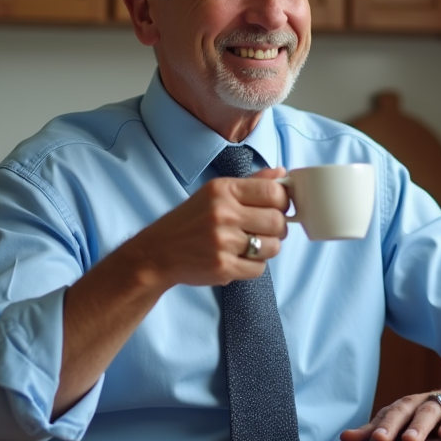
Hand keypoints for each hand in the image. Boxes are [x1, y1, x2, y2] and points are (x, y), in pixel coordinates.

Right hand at [122, 167, 289, 289]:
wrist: (157, 252)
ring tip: (251, 245)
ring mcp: (223, 241)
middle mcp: (223, 213)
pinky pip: (259, 268)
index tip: (277, 207)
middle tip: (265, 230)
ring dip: (268, 248)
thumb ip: (251, 182)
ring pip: (273, 247)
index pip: (274, 192)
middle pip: (277, 221)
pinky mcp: (222, 267)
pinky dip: (254, 266)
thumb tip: (282, 173)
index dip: (283, 202)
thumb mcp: (216, 193)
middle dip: (278, 228)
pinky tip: (239, 259)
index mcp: (223, 190)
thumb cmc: (190, 220)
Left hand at [340, 369, 440, 440]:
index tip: (350, 439)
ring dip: (419, 425)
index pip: (383, 416)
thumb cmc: (434, 414)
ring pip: (428, 411)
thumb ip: (380, 430)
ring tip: (411, 440)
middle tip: (380, 440)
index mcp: (405, 407)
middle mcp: (420, 402)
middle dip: (390, 426)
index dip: (368, 427)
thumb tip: (346, 438)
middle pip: (403, 411)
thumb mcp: (408, 422)